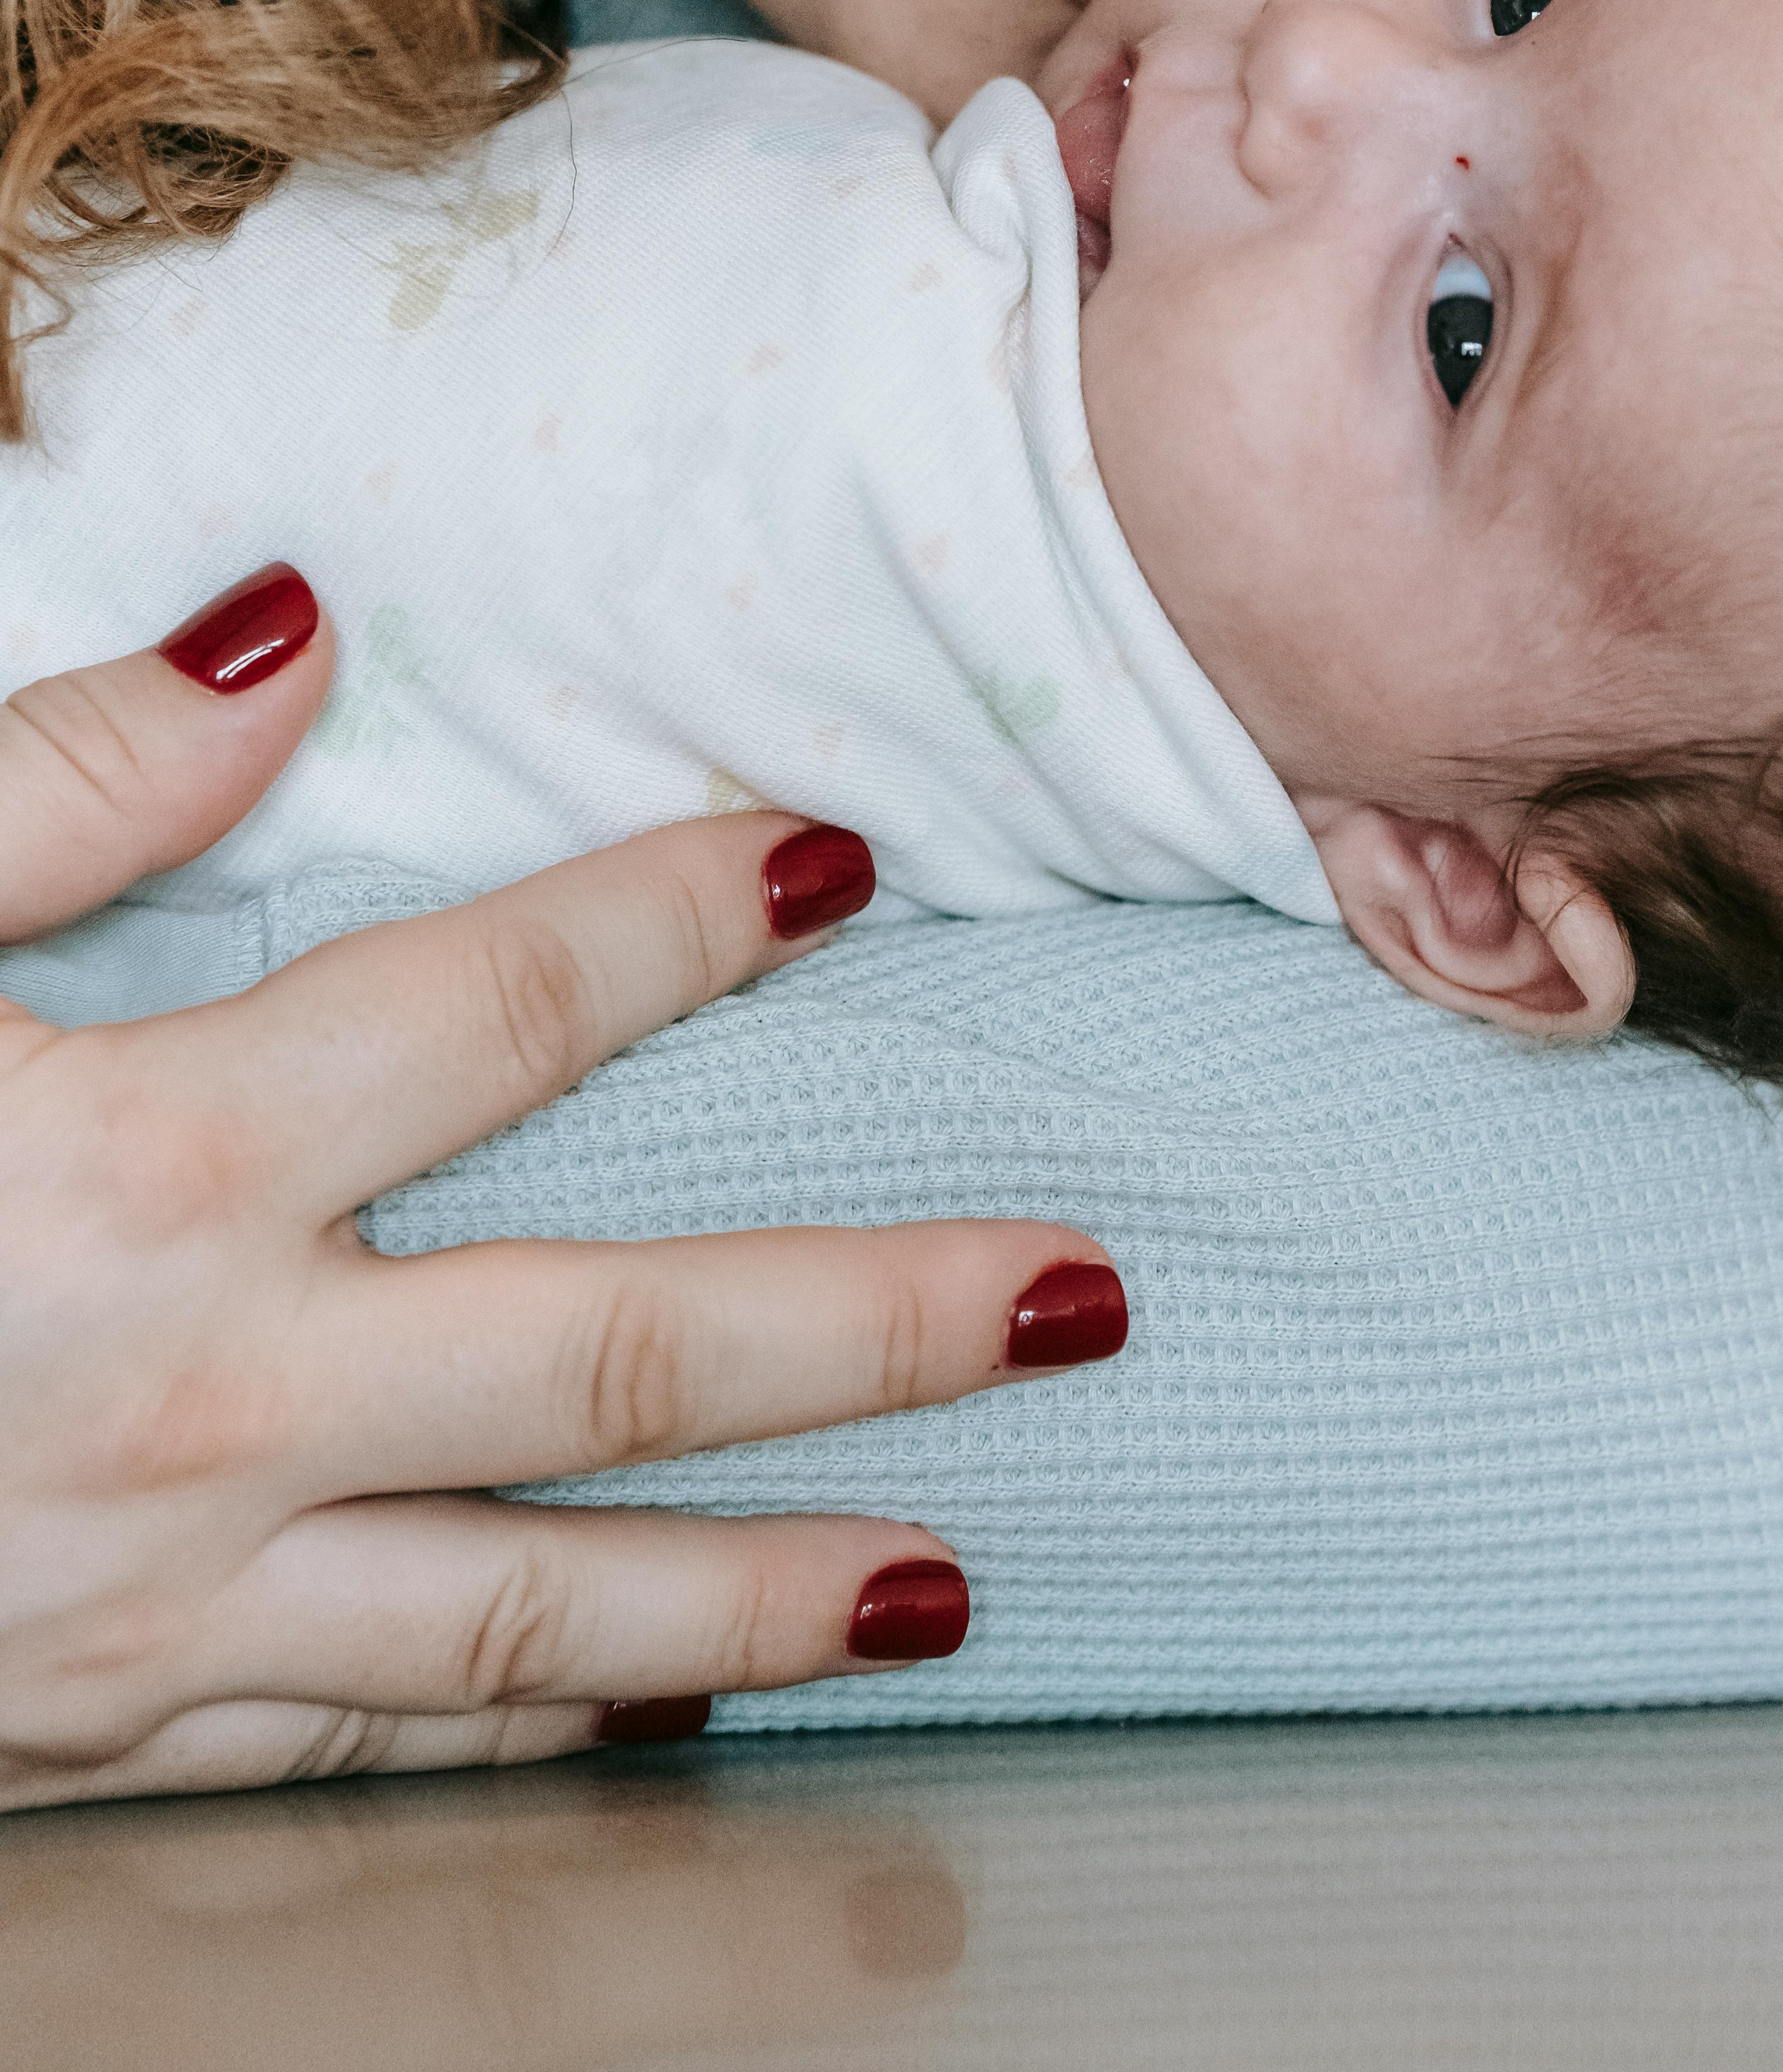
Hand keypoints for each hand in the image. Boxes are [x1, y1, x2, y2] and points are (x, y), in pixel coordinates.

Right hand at [0, 570, 1125, 1809]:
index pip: (498, 1007)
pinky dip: (529, 1731)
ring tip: (968, 1583)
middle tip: (1091, 1299)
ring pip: (537, 1611)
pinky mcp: (97, 1731)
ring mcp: (162, 1600)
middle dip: (876, 1321)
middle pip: (615, 1350)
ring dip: (768, 1590)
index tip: (841, 861)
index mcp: (146, 1164)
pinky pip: (364, 1738)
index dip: (685, 915)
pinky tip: (662, 1724)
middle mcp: (207, 1395)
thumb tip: (291, 632)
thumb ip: (59, 779)